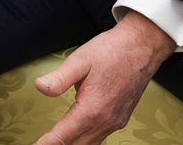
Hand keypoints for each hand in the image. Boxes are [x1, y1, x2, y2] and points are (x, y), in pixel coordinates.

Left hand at [33, 11, 176, 144]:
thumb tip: (40, 87)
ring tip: (56, 142)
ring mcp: (115, 121)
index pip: (64, 135)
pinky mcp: (120, 118)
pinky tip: (77, 136)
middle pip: (77, 144)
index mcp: (93, 109)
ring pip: (90, 143)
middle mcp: (105, 120)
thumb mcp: (80, 60)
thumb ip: (59, 78)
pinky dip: (86, 141)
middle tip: (42, 143)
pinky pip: (100, 137)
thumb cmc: (112, 52)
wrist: (142, 48)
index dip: (48, 143)